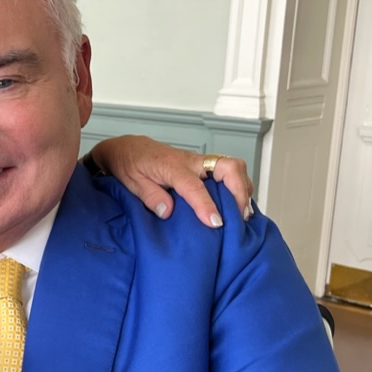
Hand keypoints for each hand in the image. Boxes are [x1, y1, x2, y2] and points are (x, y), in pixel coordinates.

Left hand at [89, 135, 253, 225]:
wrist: (129, 148)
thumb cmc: (130, 164)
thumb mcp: (132, 182)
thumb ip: (150, 196)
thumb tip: (167, 211)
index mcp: (172, 166)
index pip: (194, 186)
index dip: (206, 205)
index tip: (215, 223)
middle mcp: (191, 162)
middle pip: (229, 167)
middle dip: (239, 191)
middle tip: (239, 216)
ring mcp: (200, 162)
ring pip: (234, 168)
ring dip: (242, 189)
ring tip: (241, 214)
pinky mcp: (204, 166)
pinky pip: (229, 172)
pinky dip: (238, 187)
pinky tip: (236, 205)